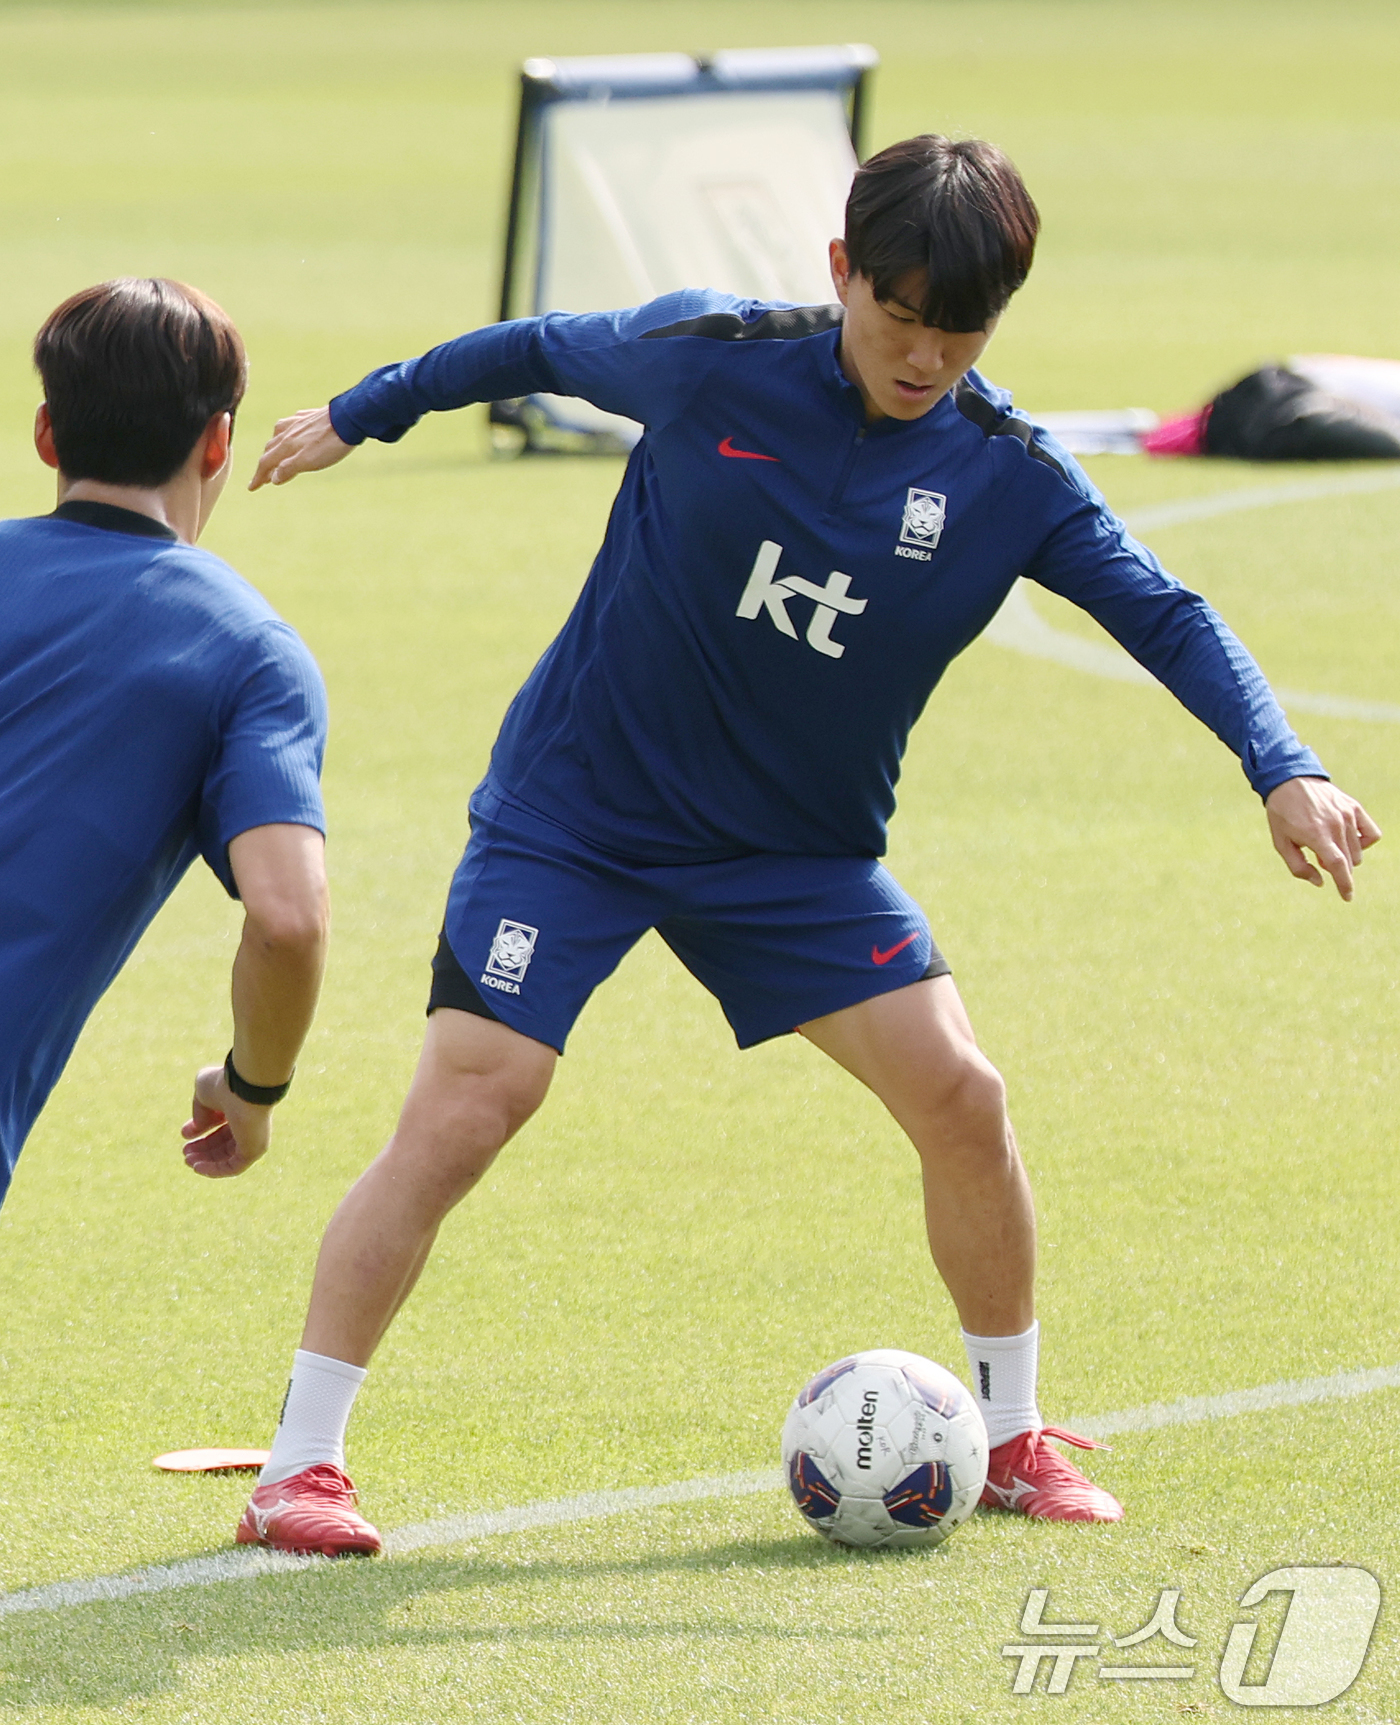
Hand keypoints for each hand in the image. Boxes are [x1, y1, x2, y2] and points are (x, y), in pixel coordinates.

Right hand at [181, 1064, 273, 1177]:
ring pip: (229, 1157)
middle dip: (204, 1149)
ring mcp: (255, 1138)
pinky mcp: (255, 1150)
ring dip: (207, 1161)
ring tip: (188, 1161)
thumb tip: (196, 1127)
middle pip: (225, 1142)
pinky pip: (234, 1167)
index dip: (202, 1129)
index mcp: (242, 1106)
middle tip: (185, 1153)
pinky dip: (215, 1170)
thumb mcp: (203, 1093)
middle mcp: (251, 1123)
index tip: (184, 1134)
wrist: (244, 1087)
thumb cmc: (224, 1085)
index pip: (222, 1122)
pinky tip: (197, 1167)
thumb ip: (199, 1111)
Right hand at [248, 406, 351, 490]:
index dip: (259, 477)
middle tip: (263, 477)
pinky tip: (292, 430)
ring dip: (274, 447)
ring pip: (278, 434)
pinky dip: (287, 432)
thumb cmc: (329, 443)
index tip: (252, 488)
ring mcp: (299, 422)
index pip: (266, 463)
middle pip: (270, 449)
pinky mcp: (310, 416)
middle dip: (265, 464)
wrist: (348, 418)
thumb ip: (288, 469)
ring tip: (274, 454)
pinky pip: (292, 423)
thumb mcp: (308, 461)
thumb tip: (273, 478)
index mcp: (286, 445)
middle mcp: (287, 431)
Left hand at [1265, 776, 1381, 900]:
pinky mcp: (1354, 807)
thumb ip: (1298, 866)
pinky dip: (1364, 842)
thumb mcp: (1281, 842)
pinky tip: (1349, 840)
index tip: (1347, 897)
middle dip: (1338, 868)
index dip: (1344, 884)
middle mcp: (1335, 825)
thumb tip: (1321, 882)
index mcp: (1316, 835)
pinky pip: (1371, 833)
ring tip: (1328, 844)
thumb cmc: (1283, 814)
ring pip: (1358, 851)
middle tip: (1320, 856)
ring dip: (1346, 856)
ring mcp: (1347, 815)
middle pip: (1349, 861)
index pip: (1338, 865)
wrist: (1290, 780)